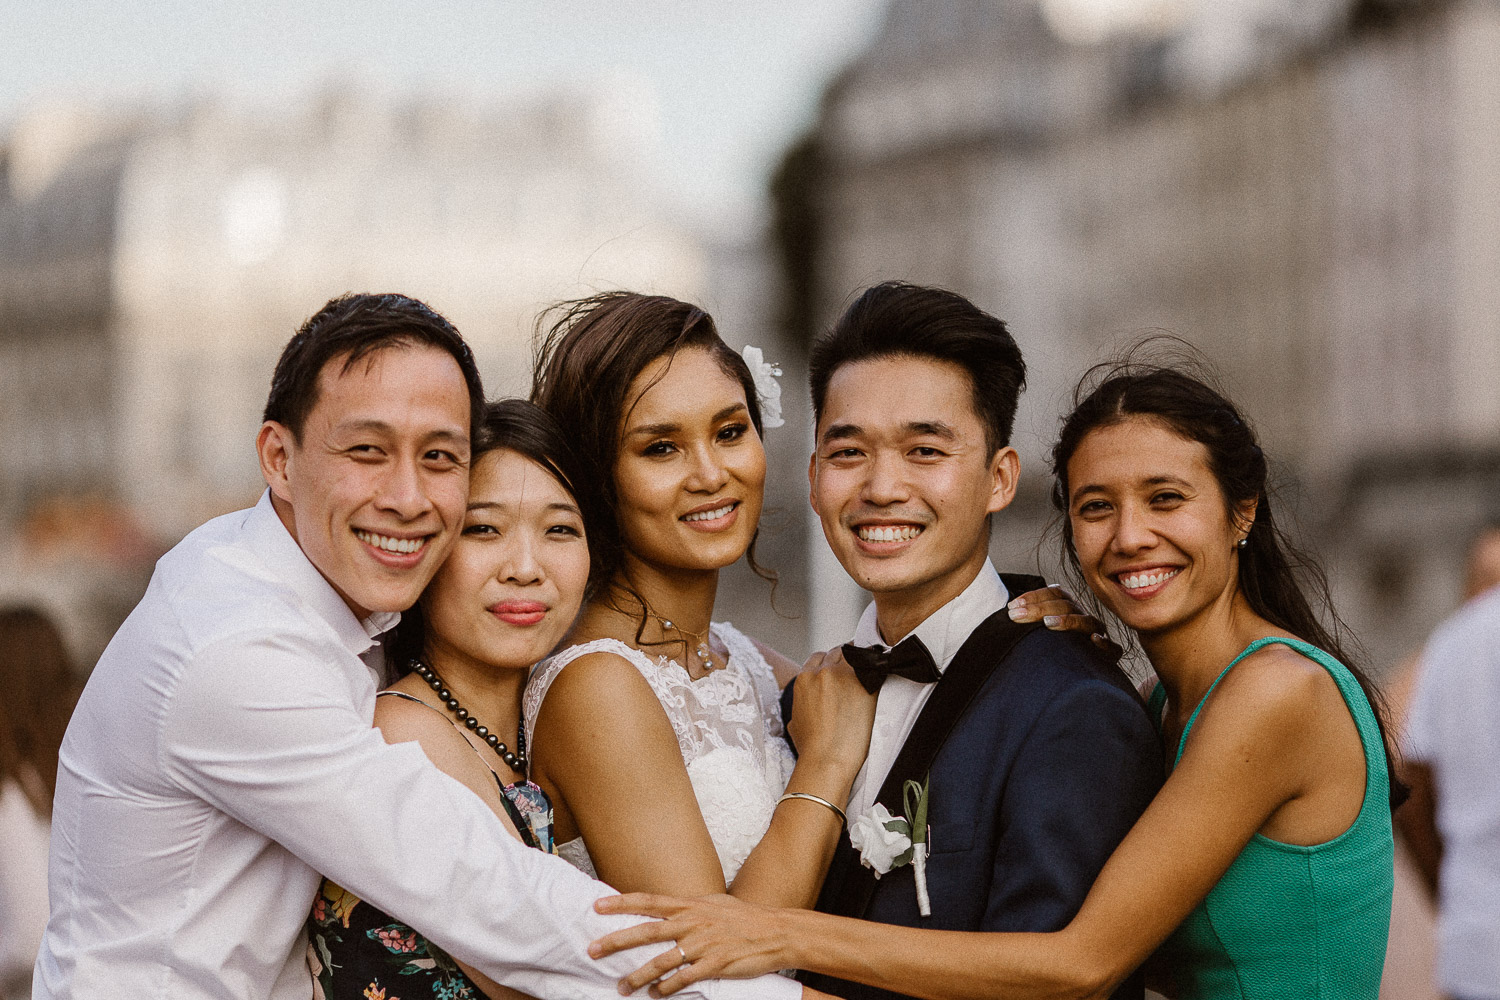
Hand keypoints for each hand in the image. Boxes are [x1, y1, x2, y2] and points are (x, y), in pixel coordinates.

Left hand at [590, 893, 789, 995]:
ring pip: (661, 961)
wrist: (776, 931)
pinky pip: (684, 979)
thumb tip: (665, 906)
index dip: (621, 903)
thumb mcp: (713, 903)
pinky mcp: (715, 964)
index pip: (648, 901)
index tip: (597, 906)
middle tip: (592, 949)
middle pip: (646, 931)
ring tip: (622, 986)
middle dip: (616, 940)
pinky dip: (667, 988)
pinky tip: (656, 995)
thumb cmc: (744, 917)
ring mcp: (703, 944)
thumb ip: (687, 906)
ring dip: (638, 975)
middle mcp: (693, 922)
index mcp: (690, 905)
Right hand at [786, 648, 876, 773]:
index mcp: (803, 679)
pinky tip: (882, 675)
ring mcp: (841, 675)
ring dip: (862, 662)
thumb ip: (801, 704)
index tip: (841, 671)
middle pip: (837, 652)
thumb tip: (808, 704)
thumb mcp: (795, 722)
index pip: (818, 657)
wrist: (826, 760)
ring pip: (855, 654)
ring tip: (872, 673)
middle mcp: (821, 672)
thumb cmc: (810, 748)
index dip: (831, 663)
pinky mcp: (861, 682)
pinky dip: (876, 668)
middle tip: (858, 674)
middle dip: (846, 661)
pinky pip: (873, 665)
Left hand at [1007, 584, 1121, 660]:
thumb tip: (1010, 608)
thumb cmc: (1055, 649)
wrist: (1081, 676)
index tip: (1011, 606)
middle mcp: (1084, 618)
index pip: (1055, 594)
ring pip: (1086, 622)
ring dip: (1067, 621)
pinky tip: (1093, 640)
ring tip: (1047, 623)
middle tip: (1015, 615)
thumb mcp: (1043, 631)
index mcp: (1070, 608)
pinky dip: (1104, 643)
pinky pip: (1112, 648)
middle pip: (1065, 605)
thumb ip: (1032, 618)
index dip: (1033, 596)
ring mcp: (1098, 634)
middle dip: (1039, 608)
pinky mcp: (1109, 655)